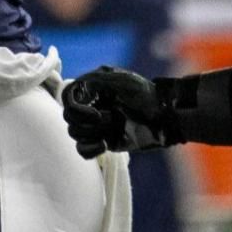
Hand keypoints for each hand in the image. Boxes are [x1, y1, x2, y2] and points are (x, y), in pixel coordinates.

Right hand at [62, 66, 179, 158]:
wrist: (163, 117)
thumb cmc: (145, 95)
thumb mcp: (121, 81)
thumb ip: (95, 83)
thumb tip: (76, 93)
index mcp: (92, 88)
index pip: (67, 97)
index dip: (76, 108)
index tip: (95, 112)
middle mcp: (91, 105)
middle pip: (68, 117)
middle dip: (87, 121)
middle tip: (111, 118)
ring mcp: (95, 125)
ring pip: (74, 133)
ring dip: (93, 133)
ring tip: (115, 127)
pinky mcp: (101, 141)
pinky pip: (82, 150)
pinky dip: (90, 149)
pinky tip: (104, 146)